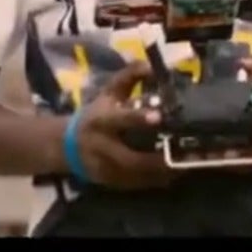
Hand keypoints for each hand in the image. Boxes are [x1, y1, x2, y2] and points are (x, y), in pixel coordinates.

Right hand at [70, 62, 175, 190]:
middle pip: (130, 159)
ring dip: (161, 173)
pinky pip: (136, 186)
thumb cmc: (96, 114)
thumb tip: (152, 66)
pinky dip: (156, 181)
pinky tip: (173, 174)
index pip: (120, 120)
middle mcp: (103, 147)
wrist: (66, 145)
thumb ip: (130, 76)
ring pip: (136, 176)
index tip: (158, 116)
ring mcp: (106, 168)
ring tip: (185, 165)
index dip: (138, 118)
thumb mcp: (109, 92)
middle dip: (157, 159)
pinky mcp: (110, 183)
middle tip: (182, 154)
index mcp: (103, 120)